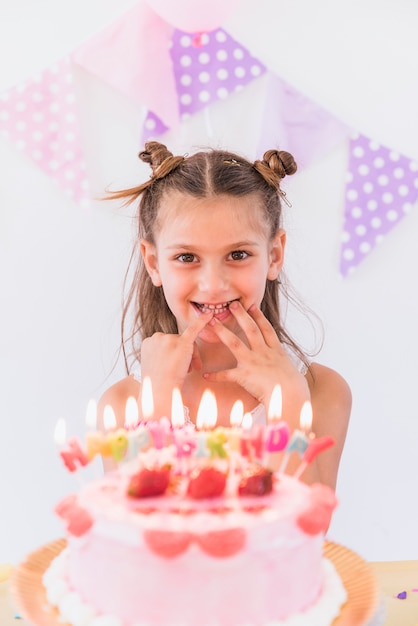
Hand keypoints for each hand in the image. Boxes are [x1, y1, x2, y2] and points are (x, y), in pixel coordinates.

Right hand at [140, 311, 212, 416]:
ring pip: (187, 343)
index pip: (168, 343)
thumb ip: (162, 356)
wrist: (159, 392)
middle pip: (178, 341)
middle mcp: (156, 337)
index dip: (174, 355)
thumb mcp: (156, 367)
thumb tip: (172, 357)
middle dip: (185, 356)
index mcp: (148, 342)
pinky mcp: (182, 343)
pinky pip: (194, 328)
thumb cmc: (158, 386)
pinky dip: (202, 321)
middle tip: (189, 371)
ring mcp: (169, 339)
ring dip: (191, 357)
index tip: (174, 368)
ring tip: (189, 371)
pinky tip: (209, 315)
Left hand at [203, 302, 309, 418]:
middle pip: (250, 329)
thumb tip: (281, 362)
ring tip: (213, 323)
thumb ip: (281, 362)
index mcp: (275, 350)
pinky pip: (227, 375)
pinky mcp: (245, 375)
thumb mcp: (289, 368)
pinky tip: (206, 374)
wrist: (291, 395)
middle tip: (232, 304)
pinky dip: (216, 376)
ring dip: (222, 332)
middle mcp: (263, 353)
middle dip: (241, 315)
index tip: (252, 306)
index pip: (266, 329)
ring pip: (235, 343)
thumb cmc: (294, 387)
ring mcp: (253, 362)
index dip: (259, 316)